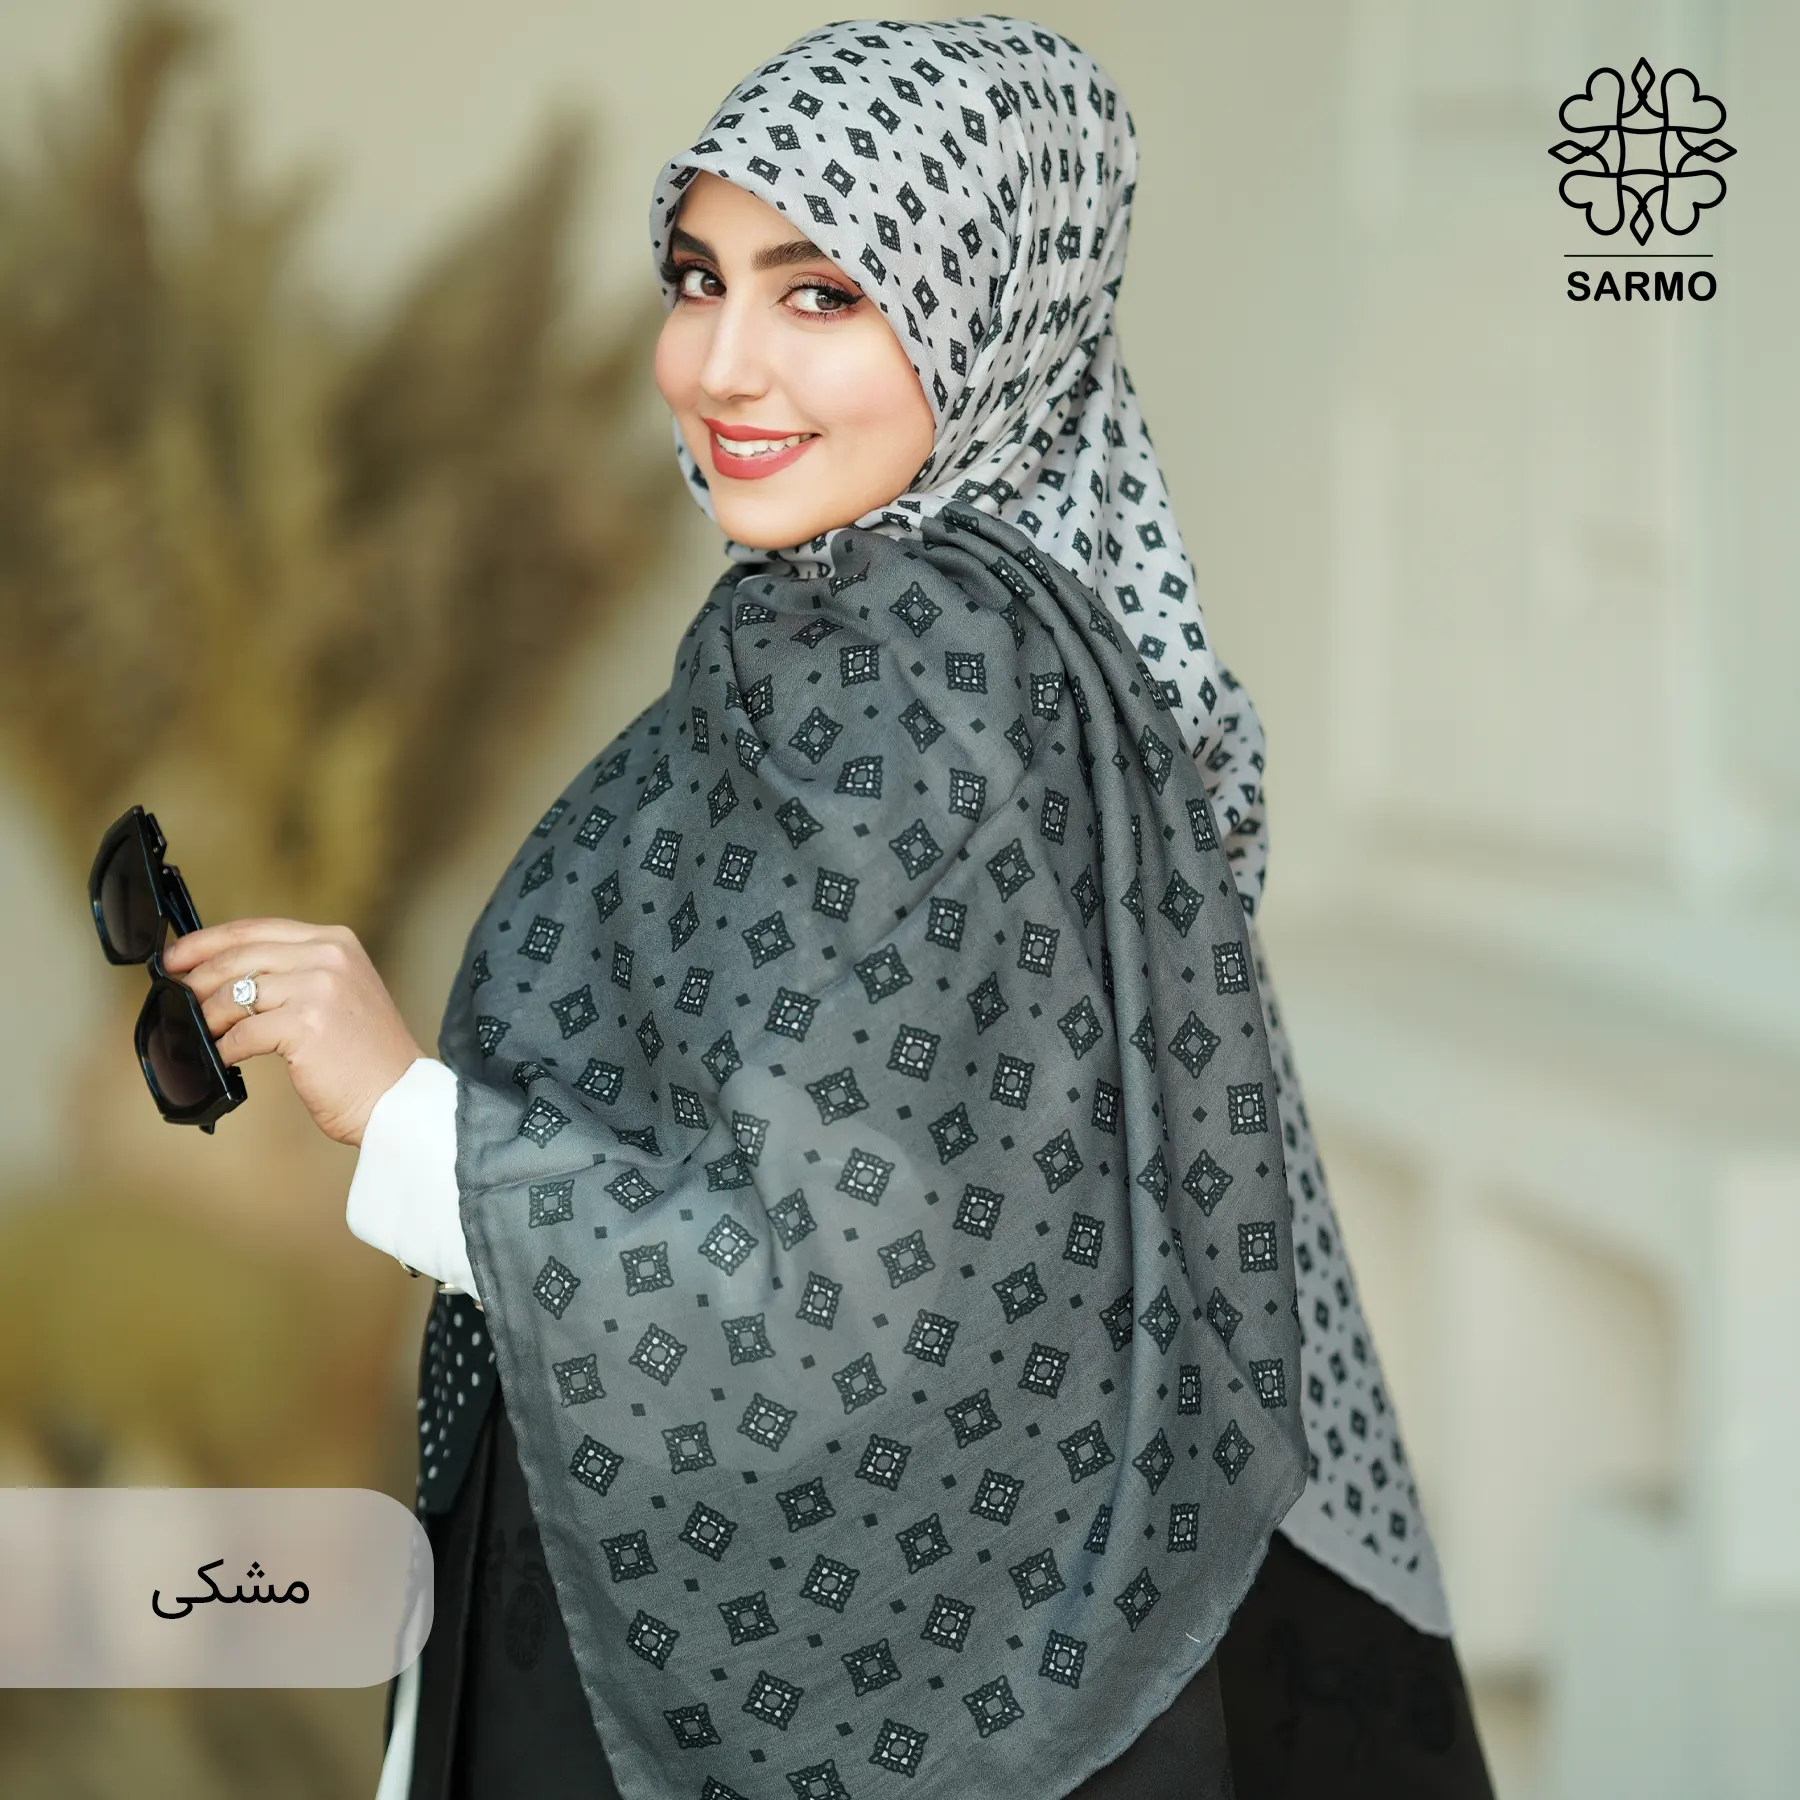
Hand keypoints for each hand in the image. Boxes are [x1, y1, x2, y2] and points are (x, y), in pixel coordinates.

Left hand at [159, 919, 424, 1146]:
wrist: (401, 1097)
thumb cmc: (366, 1056)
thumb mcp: (339, 994)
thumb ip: (295, 974)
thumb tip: (225, 977)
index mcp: (336, 941)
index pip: (256, 928)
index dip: (206, 941)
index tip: (176, 956)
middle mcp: (328, 955)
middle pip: (238, 957)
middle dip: (195, 979)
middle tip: (174, 997)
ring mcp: (318, 986)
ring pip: (233, 994)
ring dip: (206, 1018)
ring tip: (201, 1034)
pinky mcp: (304, 1023)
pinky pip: (241, 1032)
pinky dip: (224, 1048)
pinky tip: (223, 1059)